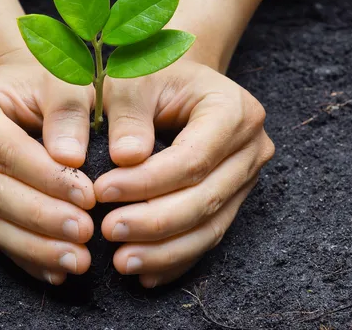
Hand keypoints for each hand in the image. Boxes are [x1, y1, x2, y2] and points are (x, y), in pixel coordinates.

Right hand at [0, 49, 96, 284]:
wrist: (16, 94)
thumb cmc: (41, 83)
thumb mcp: (60, 81)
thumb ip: (67, 111)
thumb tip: (71, 158)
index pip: (5, 150)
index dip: (47, 177)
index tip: (88, 197)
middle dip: (43, 217)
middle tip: (85, 233)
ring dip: (36, 246)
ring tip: (77, 260)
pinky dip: (26, 256)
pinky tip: (55, 271)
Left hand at [95, 59, 274, 287]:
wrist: (175, 82)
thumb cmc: (149, 76)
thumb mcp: (132, 81)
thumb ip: (128, 114)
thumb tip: (125, 159)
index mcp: (233, 110)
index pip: (192, 159)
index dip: (147, 183)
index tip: (101, 191)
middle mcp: (250, 147)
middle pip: (205, 198)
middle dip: (154, 222)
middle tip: (108, 232)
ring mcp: (245, 178)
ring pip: (210, 226)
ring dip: (165, 250)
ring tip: (122, 262)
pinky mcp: (232, 199)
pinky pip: (208, 237)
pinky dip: (176, 258)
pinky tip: (146, 274)